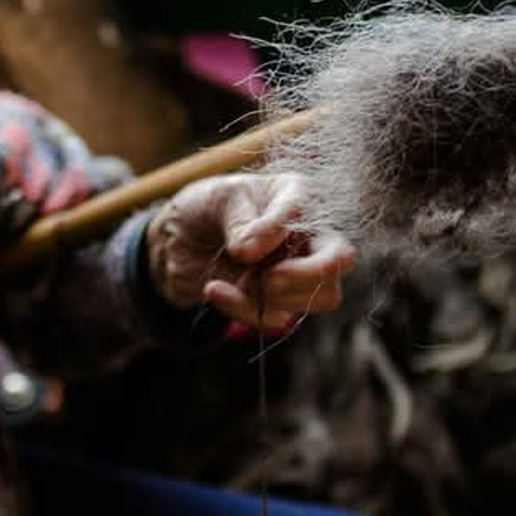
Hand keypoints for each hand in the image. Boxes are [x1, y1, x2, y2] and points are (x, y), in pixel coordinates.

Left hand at [146, 173, 356, 329]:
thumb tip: (251, 252)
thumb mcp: (220, 200)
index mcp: (300, 198)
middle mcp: (309, 234)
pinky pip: (278, 317)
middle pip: (336, 264)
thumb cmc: (206, 206)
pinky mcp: (281, 300)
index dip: (282, 241)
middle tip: (266, 280)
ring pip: (319, 297)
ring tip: (232, 282)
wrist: (179, 239)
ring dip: (271, 297)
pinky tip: (215, 291)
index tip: (241, 249)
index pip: (317, 219)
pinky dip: (244, 310)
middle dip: (302, 278)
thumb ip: (241, 222)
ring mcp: (299, 271)